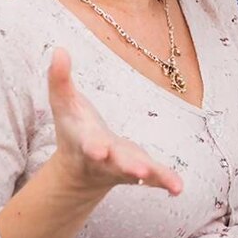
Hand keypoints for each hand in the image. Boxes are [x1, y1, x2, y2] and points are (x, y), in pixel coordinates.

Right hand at [47, 48, 182, 195]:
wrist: (81, 167)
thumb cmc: (74, 129)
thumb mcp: (65, 104)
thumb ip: (60, 80)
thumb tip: (59, 49)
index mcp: (87, 141)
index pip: (90, 143)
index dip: (94, 146)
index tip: (97, 150)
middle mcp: (106, 159)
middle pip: (117, 163)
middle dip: (127, 166)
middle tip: (138, 171)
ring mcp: (124, 167)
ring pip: (139, 172)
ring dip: (154, 176)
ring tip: (173, 183)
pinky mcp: (140, 171)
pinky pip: (155, 178)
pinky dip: (166, 181)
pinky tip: (178, 188)